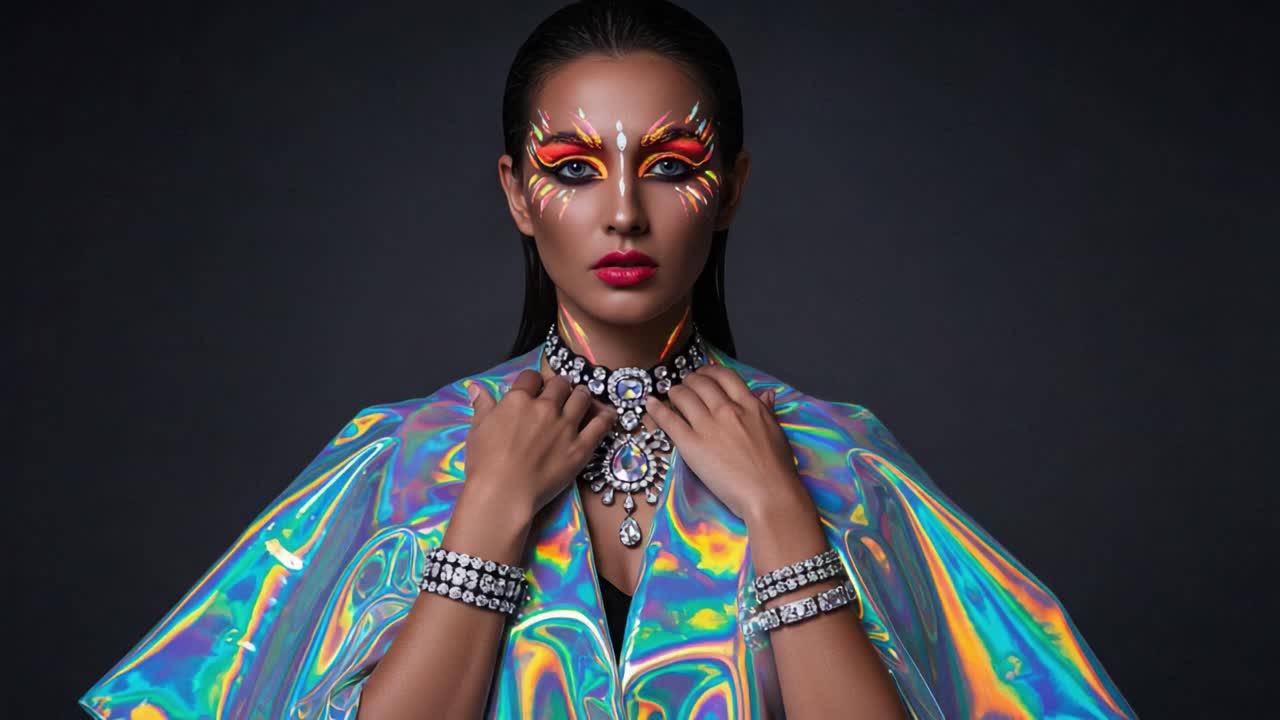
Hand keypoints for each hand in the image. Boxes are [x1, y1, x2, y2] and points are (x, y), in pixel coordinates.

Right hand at [463, 365, 614, 520]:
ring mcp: (566, 426)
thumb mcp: (478, 430)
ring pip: (582, 397)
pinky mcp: (581, 447)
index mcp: (519, 400)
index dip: (534, 380)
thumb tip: (476, 388)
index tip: (535, 387)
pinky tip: (608, 413)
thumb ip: (482, 406)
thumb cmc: (485, 464)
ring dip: (581, 394)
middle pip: (560, 384)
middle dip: (560, 385)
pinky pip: (600, 425)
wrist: (503, 493)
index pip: (531, 377)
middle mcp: (545, 407)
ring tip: (581, 398)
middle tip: (560, 392)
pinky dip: (606, 416)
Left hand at [643, 363, 808, 519]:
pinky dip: (656, 408)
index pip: (724, 376)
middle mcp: (726, 410)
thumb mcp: (777, 431)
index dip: (710, 371)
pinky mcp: (691, 445)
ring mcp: (707, 426)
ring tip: (672, 395)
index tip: (704, 374)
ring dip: (675, 392)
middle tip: (686, 385)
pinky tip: (649, 402)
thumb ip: (767, 409)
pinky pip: (669, 420)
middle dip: (690, 380)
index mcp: (749, 405)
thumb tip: (767, 394)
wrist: (769, 493)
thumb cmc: (777, 468)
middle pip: (700, 383)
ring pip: (683, 396)